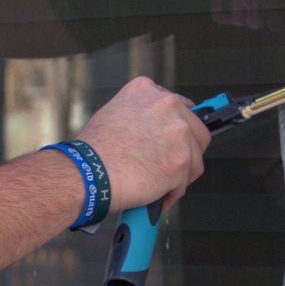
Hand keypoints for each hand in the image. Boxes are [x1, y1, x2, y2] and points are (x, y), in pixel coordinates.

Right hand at [79, 75, 209, 213]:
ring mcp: (178, 132)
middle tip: (168, 165)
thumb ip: (140, 116)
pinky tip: (156, 195)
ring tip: (158, 184)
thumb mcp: (114, 114)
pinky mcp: (182, 161)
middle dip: (185, 150)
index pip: (179, 107)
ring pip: (195, 158)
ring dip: (179, 173)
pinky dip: (172, 191)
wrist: (88, 173)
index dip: (176, 128)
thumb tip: (155, 132)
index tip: (172, 140)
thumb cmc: (94, 151)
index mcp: (147, 90)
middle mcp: (167, 105)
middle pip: (195, 130)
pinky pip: (185, 181)